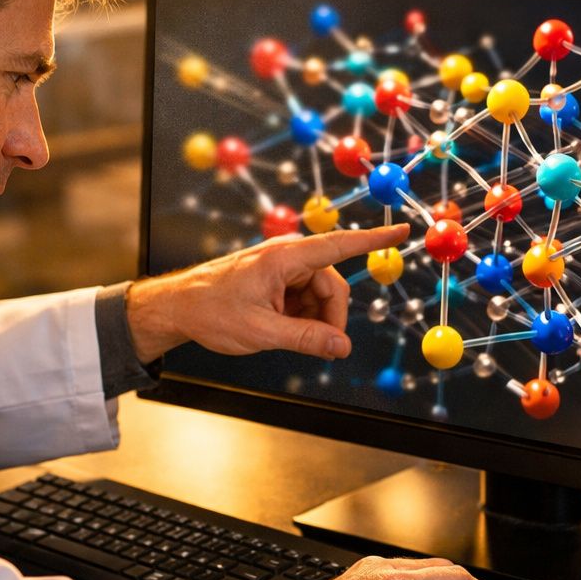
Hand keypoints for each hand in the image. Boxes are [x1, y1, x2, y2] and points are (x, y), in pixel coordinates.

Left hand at [125, 224, 409, 363]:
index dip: (374, 239)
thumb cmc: (212, 312)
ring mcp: (281, 266)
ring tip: (285, 335)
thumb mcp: (261, 332)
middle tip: (319, 347)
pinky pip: (304, 297)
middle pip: (332, 284)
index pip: (340, 245)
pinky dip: (299, 316)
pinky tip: (278, 327)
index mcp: (285, 257)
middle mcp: (287, 255)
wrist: (177, 307)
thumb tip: (343, 348)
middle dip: (329, 317)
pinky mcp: (276, 277)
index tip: (403, 231)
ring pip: (320, 294)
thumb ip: (306, 339)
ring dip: (312, 319)